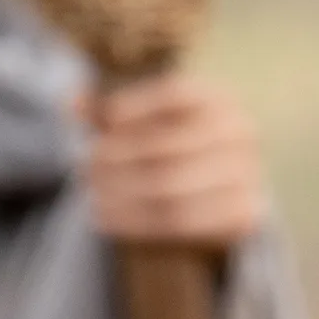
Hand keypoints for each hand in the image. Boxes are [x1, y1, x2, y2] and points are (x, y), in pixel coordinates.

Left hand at [78, 73, 266, 246]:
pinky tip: (105, 218)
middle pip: (167, 146)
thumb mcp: (142, 125)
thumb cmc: (170, 149)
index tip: (104, 122)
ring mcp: (247, 174)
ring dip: (122, 193)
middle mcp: (240, 133)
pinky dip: (135, 222)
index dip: (136, 107)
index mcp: (219, 101)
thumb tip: (71, 102)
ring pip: (170, 188)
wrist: (217, 196)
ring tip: (91, 195)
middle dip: (118, 158)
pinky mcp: (244, 214)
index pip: (176, 95)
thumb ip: (108, 113)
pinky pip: (180, 223)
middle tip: (84, 168)